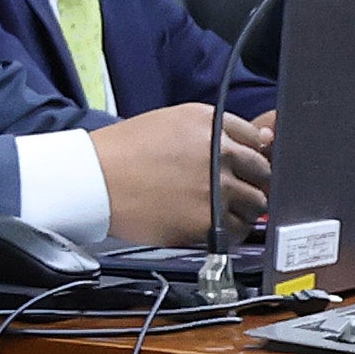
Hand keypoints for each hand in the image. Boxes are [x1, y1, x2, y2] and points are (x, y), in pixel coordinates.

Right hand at [90, 101, 268, 244]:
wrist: (93, 181)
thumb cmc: (122, 152)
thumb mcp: (168, 123)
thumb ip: (212, 131)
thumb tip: (261, 141)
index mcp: (208, 123)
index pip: (254, 137)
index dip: (249, 153)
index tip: (244, 164)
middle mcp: (219, 152)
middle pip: (261, 170)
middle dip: (251, 180)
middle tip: (234, 189)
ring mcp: (216, 187)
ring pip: (255, 202)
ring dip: (244, 207)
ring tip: (220, 209)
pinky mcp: (208, 219)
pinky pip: (238, 229)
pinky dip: (231, 230)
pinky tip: (212, 226)